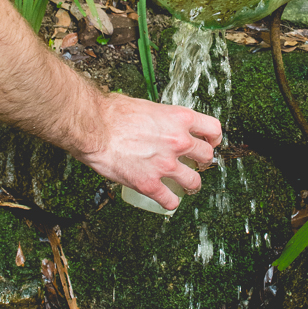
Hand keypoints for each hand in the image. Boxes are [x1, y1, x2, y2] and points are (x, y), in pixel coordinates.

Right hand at [79, 93, 221, 210]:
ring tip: (185, 185)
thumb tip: (158, 120)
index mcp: (179, 119)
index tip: (209, 142)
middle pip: (207, 156)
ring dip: (191, 184)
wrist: (94, 128)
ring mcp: (166, 164)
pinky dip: (170, 202)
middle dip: (202, 161)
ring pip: (194, 181)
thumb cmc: (112, 112)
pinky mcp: (150, 183)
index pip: (213, 129)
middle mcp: (178, 142)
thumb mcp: (146, 105)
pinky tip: (167, 200)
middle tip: (195, 163)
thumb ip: (159, 117)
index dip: (213, 138)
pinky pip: (169, 200)